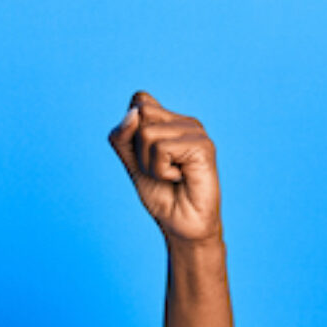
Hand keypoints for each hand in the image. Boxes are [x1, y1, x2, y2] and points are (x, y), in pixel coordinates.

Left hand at [108, 91, 219, 243]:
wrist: (180, 225)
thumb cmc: (161, 195)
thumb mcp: (132, 163)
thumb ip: (123, 137)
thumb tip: (133, 113)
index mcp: (169, 120)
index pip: (139, 102)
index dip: (130, 132)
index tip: (145, 158)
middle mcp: (184, 121)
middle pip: (139, 115)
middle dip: (138, 150)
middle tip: (158, 170)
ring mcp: (196, 131)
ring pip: (147, 134)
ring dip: (150, 164)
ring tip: (169, 176)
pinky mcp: (202, 145)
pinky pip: (162, 149)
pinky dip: (161, 171)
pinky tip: (179, 178)